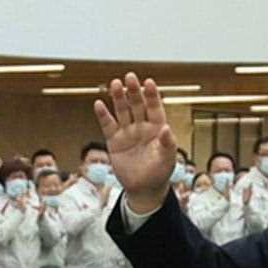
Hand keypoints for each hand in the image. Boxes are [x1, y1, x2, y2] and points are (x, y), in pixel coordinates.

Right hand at [94, 74, 176, 212]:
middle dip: (134, 91)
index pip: (155, 108)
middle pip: (137, 105)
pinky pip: (108, 125)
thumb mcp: (167, 159)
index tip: (149, 82)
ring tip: (115, 84)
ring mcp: (128, 132)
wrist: (144, 189)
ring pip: (122, 111)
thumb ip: (167, 144)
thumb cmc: (159, 173)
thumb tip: (168, 129)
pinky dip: (103, 115)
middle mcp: (142, 126)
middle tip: (130, 77)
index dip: (152, 95)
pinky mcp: (114, 141)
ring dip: (119, 98)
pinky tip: (99, 104)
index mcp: (158, 128)